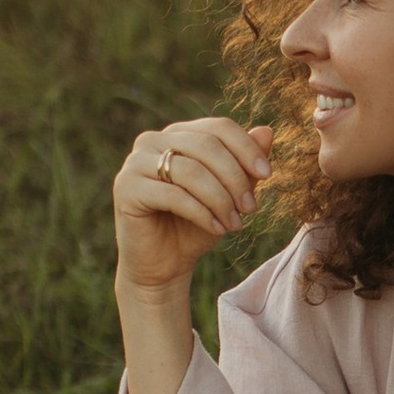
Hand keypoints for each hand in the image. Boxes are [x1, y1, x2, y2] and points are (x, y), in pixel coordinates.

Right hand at [112, 116, 272, 298]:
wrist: (164, 266)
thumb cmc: (195, 227)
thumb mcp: (228, 195)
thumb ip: (244, 165)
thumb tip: (267, 131)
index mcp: (177, 134)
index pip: (218, 127)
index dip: (246, 148)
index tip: (268, 174)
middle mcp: (152, 141)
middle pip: (206, 146)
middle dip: (235, 178)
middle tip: (251, 208)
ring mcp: (135, 162)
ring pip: (191, 170)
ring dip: (220, 199)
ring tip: (235, 223)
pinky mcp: (125, 188)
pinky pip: (173, 194)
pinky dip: (202, 213)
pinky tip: (217, 228)